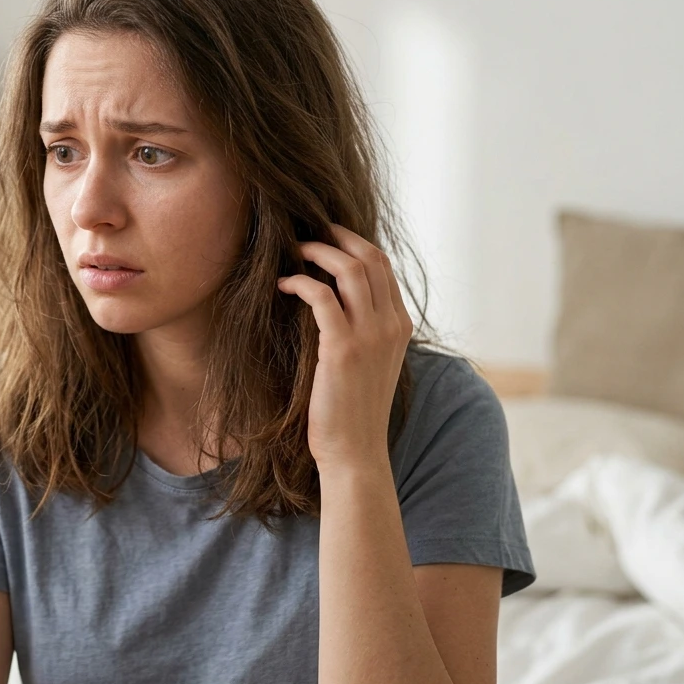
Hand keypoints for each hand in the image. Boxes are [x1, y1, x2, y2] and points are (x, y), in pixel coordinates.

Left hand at [275, 223, 413, 472]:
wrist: (355, 451)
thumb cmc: (353, 410)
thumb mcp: (369, 363)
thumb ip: (364, 330)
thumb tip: (333, 301)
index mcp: (400, 326)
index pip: (383, 266)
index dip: (353, 243)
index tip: (326, 236)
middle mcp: (390, 325)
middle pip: (370, 257)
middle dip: (337, 236)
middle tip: (308, 231)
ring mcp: (370, 336)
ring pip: (349, 269)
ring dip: (317, 252)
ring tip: (293, 251)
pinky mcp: (342, 348)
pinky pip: (322, 297)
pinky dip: (301, 282)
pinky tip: (284, 284)